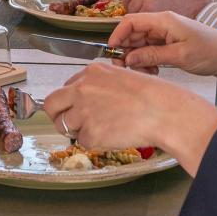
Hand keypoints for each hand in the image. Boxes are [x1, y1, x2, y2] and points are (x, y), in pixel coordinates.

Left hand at [43, 60, 216, 173]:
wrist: (165, 112)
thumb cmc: (152, 96)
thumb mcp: (121, 77)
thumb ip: (99, 85)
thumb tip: (86, 99)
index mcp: (91, 72)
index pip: (65, 87)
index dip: (70, 101)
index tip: (74, 108)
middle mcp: (82, 89)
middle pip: (52, 105)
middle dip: (58, 116)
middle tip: (68, 125)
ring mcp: (84, 111)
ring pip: (66, 126)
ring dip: (80, 130)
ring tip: (103, 129)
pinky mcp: (91, 133)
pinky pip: (82, 141)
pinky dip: (94, 143)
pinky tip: (112, 136)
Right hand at [109, 11, 216, 79]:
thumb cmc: (212, 52)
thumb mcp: (180, 56)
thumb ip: (152, 56)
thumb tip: (128, 59)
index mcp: (164, 19)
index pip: (132, 21)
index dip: (118, 34)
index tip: (111, 51)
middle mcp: (163, 24)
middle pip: (134, 33)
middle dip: (127, 51)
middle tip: (127, 69)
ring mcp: (166, 34)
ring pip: (141, 44)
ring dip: (138, 59)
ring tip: (146, 73)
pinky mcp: (170, 43)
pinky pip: (150, 50)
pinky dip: (147, 61)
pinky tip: (153, 71)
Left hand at [122, 0, 210, 17]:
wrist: (204, 15)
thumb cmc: (190, 2)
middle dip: (130, 0)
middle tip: (138, 10)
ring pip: (131, 3)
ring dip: (137, 12)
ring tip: (153, 16)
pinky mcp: (150, 5)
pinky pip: (136, 14)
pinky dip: (142, 21)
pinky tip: (154, 22)